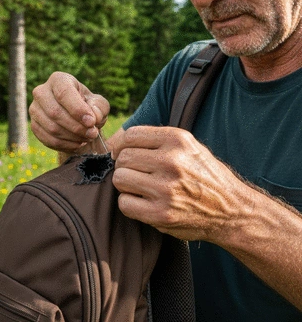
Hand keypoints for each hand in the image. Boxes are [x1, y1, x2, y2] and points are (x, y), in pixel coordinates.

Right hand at [29, 72, 109, 152]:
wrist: (77, 117)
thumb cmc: (89, 106)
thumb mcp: (99, 104)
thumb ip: (99, 108)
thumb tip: (93, 116)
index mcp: (58, 80)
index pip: (63, 93)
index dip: (77, 109)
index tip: (91, 122)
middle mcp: (41, 92)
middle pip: (55, 112)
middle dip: (76, 127)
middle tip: (92, 133)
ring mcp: (35, 109)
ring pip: (51, 128)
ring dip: (72, 137)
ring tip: (87, 138)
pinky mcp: (34, 125)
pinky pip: (47, 139)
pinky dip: (65, 145)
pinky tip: (77, 144)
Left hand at [112, 126, 253, 243]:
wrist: (232, 211)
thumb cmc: (205, 176)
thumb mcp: (189, 147)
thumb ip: (157, 141)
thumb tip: (116, 143)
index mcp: (178, 140)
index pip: (131, 135)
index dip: (122, 145)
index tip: (124, 154)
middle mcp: (172, 161)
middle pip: (123, 158)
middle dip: (125, 166)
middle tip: (136, 174)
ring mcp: (166, 188)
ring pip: (120, 179)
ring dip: (126, 185)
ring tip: (141, 188)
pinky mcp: (161, 214)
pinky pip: (124, 203)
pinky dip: (129, 204)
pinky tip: (143, 203)